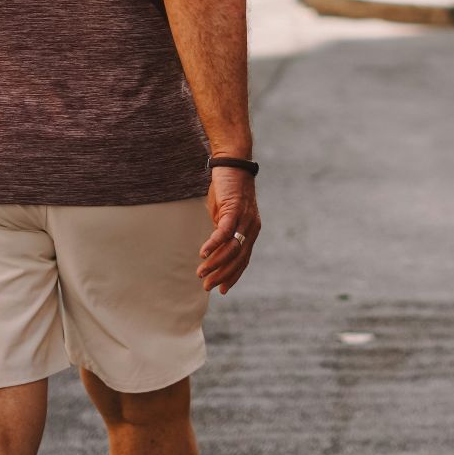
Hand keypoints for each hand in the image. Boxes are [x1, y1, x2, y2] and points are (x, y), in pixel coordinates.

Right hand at [199, 166, 259, 293]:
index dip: (233, 276)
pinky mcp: (234, 208)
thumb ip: (223, 232)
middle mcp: (251, 227)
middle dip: (222, 275)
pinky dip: (214, 244)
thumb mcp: (225, 215)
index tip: (222, 290)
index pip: (244, 260)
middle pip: (238, 259)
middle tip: (207, 286)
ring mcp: (244, 218)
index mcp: (251, 231)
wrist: (232, 163)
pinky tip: (203, 254)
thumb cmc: (227, 190)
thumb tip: (215, 249)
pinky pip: (225, 231)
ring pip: (231, 248)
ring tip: (201, 273)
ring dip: (215, 263)